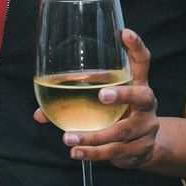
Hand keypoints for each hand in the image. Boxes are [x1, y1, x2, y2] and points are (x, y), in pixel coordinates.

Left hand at [34, 28, 158, 168]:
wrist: (144, 148)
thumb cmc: (115, 116)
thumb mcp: (100, 104)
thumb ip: (71, 103)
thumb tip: (38, 114)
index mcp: (136, 84)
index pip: (142, 61)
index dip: (135, 46)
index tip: (125, 32)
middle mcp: (146, 103)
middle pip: (141, 96)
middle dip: (122, 95)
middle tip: (101, 95)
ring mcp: (147, 127)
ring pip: (122, 131)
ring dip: (93, 135)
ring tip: (68, 138)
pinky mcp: (142, 149)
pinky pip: (116, 152)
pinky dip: (93, 153)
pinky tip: (77, 153)